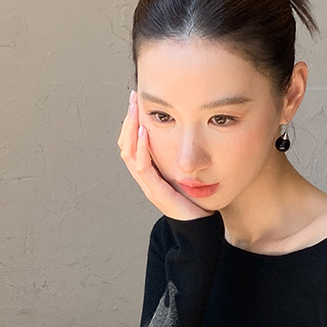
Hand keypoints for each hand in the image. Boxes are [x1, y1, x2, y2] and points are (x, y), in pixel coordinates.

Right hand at [117, 88, 214, 220]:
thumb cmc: (196, 201)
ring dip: (131, 130)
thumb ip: (182, 156)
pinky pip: (143, 169)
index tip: (137, 100)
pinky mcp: (157, 193)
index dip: (132, 122)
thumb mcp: (186, 171)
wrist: (200, 228)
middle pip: (126, 145)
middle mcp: (145, 178)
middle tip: (133, 98)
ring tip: (135, 110)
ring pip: (129, 154)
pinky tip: (145, 133)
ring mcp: (149, 186)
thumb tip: (189, 129)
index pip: (132, 143)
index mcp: (150, 172)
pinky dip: (142, 150)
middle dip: (129, 120)